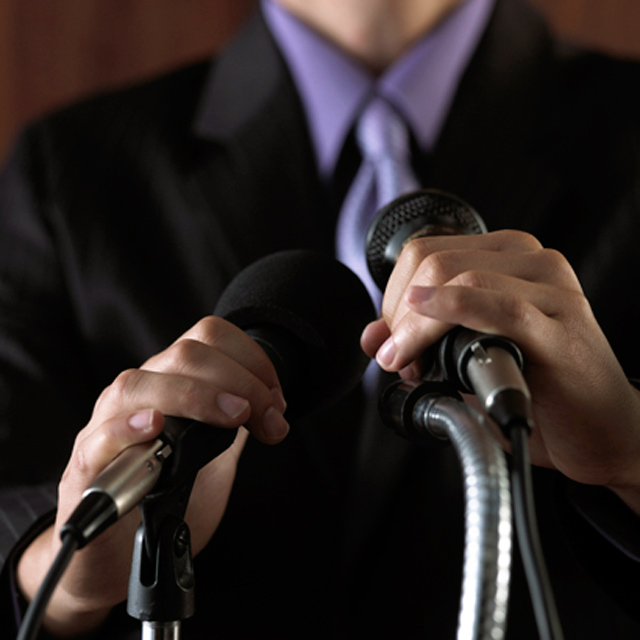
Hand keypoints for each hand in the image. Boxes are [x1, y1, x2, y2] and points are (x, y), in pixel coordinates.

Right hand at [17, 316, 287, 636]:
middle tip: (269, 419)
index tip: (276, 398)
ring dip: (195, 395)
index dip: (251, 359)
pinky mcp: (86, 469)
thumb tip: (269, 404)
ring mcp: (106, 428)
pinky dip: (127, 428)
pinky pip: (99, 438)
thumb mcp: (212, 456)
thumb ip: (233, 427)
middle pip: (184, 355)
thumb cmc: (162, 501)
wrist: (118, 557)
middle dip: (240, 381)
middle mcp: (138, 396)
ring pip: (137, 385)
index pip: (207, 337)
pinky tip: (154, 427)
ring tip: (234, 416)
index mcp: (169, 384)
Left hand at [361, 230, 639, 508]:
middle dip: (400, 314)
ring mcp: (552, 289)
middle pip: (433, 263)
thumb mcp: (464, 356)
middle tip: (399, 358)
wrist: (603, 431)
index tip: (393, 342)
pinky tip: (425, 338)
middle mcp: (531, 262)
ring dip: (416, 326)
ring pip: (457, 279)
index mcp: (507, 257)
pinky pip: (499, 307)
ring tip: (410, 364)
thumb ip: (419, 339)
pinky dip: (451, 315)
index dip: (393, 298)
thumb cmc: (539, 390)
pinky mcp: (562, 326)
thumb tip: (372, 336)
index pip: (424, 253)